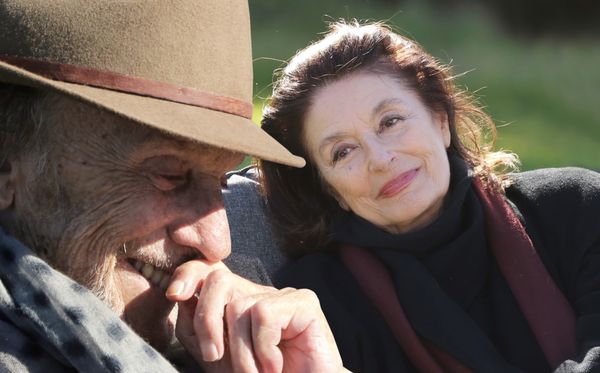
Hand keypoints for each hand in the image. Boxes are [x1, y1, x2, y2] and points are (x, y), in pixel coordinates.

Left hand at [165, 260, 346, 372]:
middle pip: (218, 280)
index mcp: (238, 302)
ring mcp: (283, 295)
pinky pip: (264, 315)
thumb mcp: (219, 360)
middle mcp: (259, 293)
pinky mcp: (304, 303)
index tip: (175, 294)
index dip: (188, 274)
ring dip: (241, 353)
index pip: (208, 271)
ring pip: (239, 307)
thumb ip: (198, 333)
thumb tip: (182, 300)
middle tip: (215, 359)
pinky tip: (275, 365)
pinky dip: (263, 349)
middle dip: (206, 321)